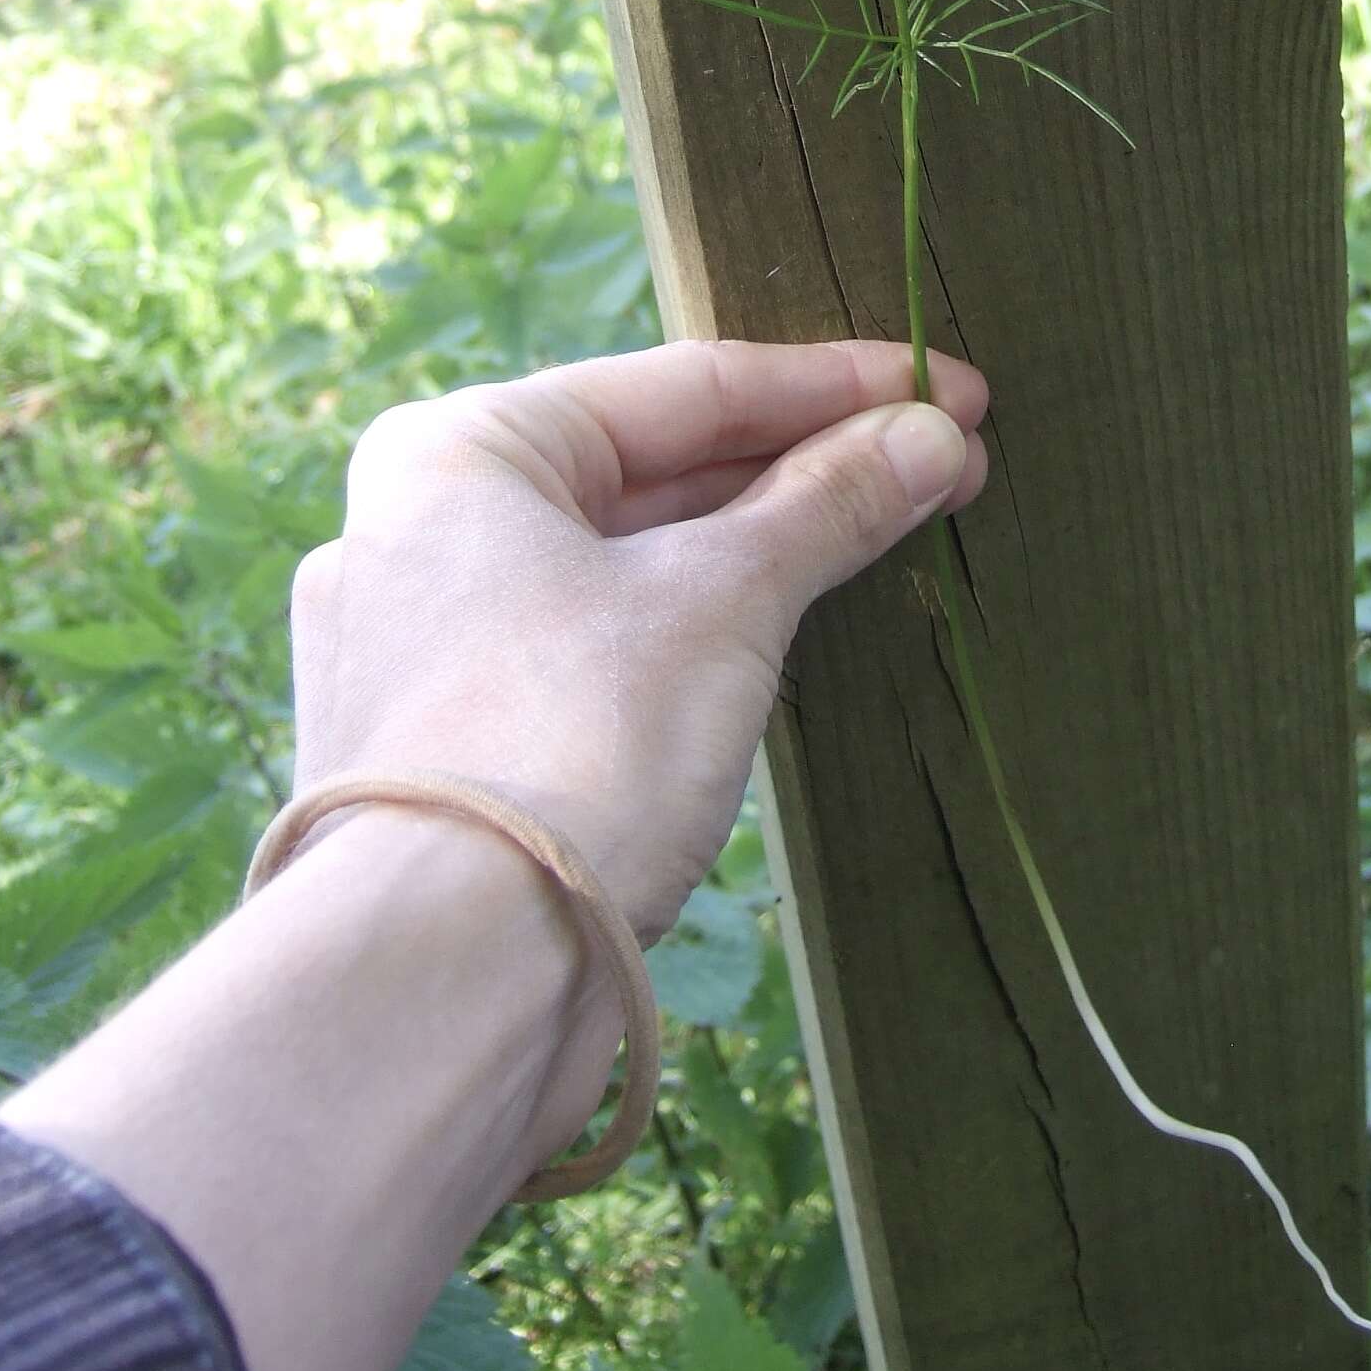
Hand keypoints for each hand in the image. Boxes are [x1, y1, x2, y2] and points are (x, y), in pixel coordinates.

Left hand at [286, 338, 989, 946]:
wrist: (440, 985)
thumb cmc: (573, 744)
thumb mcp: (725, 602)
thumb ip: (830, 503)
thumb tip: (936, 435)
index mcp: (459, 450)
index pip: (685, 386)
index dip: (837, 386)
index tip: (953, 390)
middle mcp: (417, 529)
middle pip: (652, 471)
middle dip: (806, 469)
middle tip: (948, 465)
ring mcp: (421, 646)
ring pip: (624, 566)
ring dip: (757, 552)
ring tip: (886, 533)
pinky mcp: (443, 748)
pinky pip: (592, 649)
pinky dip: (692, 633)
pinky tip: (785, 633)